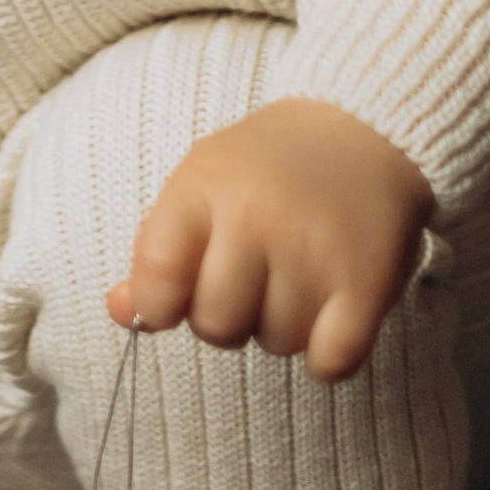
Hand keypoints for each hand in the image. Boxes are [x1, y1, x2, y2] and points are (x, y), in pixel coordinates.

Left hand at [107, 99, 432, 385]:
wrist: (366, 127)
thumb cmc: (270, 166)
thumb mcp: (202, 182)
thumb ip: (157, 248)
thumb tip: (121, 311)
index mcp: (205, 186)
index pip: (157, 278)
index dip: (158, 305)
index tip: (176, 298)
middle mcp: (257, 217)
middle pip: (216, 324)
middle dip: (226, 317)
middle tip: (251, 279)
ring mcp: (314, 251)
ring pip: (276, 343)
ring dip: (283, 326)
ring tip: (298, 276)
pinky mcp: (367, 283)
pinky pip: (331, 362)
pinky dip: (328, 355)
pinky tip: (331, 315)